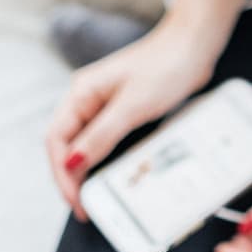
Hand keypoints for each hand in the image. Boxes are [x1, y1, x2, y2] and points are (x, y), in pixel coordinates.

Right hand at [43, 18, 216, 220]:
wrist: (195, 44)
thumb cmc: (165, 65)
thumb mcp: (132, 106)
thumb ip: (101, 136)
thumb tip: (73, 165)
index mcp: (81, 93)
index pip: (57, 140)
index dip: (61, 174)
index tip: (75, 200)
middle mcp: (88, 98)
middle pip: (66, 144)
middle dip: (69, 177)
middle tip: (83, 207)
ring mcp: (106, 102)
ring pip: (85, 142)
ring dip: (85, 169)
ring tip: (92, 197)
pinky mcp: (124, 107)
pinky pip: (105, 137)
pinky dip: (103, 157)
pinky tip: (109, 173)